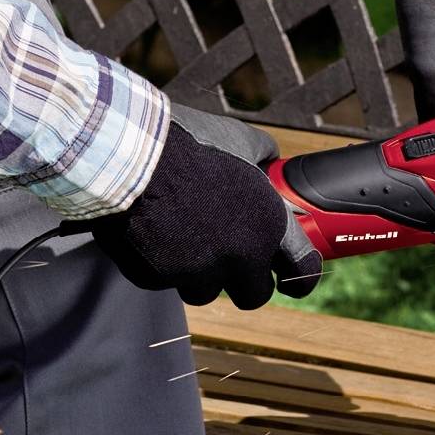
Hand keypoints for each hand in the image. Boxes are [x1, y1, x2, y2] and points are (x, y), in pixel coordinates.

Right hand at [90, 104, 321, 310]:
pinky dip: (159, 263)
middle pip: (253, 295)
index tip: (291, 282)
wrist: (132, 156)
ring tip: (179, 234)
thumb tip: (269, 161)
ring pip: (203, 290)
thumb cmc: (190, 144)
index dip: (300, 279)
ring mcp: (195, 273)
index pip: (301, 270)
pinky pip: (163, 281)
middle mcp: (238, 257)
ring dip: (196, 273)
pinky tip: (151, 231)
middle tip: (228, 259)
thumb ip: (261, 157)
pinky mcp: (156, 280)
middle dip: (242, 280)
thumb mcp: (241, 140)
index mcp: (267, 227)